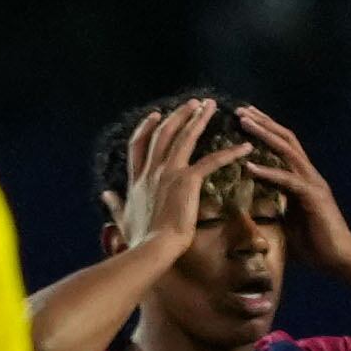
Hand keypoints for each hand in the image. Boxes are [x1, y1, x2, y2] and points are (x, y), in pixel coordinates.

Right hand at [115, 97, 237, 255]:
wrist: (153, 247)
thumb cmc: (139, 238)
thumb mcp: (122, 218)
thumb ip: (115, 204)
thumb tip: (105, 195)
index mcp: (137, 180)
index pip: (139, 145)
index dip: (147, 127)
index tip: (156, 115)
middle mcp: (152, 171)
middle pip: (164, 133)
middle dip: (178, 115)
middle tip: (192, 103)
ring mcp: (169, 173)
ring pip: (184, 137)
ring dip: (198, 119)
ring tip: (210, 106)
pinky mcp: (187, 181)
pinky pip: (211, 160)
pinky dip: (230, 153)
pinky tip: (245, 147)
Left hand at [228, 106, 350, 266]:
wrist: (338, 259)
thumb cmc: (312, 244)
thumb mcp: (284, 222)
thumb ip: (271, 209)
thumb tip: (249, 210)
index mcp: (301, 178)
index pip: (282, 146)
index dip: (265, 130)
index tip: (245, 118)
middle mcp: (308, 174)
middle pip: (285, 139)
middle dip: (263, 122)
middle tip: (241, 109)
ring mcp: (312, 183)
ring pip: (288, 150)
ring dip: (264, 135)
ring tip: (244, 123)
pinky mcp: (313, 196)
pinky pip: (288, 180)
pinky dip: (268, 172)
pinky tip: (250, 166)